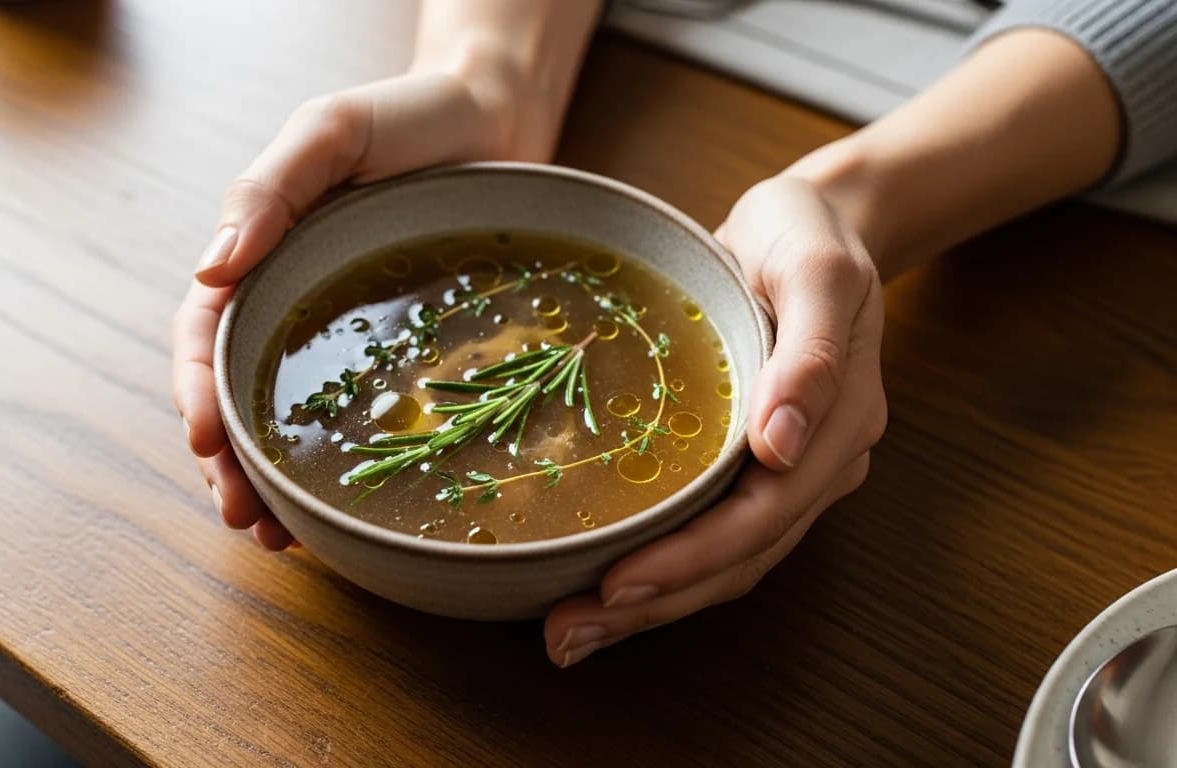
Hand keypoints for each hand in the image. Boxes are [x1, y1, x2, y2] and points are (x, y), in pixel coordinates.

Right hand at [172, 69, 546, 548]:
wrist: (498, 119)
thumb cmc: (411, 117)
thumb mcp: (332, 131)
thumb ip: (270, 189)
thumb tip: (211, 267)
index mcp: (262, 254)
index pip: (209, 333)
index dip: (200, 391)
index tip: (204, 441)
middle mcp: (292, 300)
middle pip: (238, 393)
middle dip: (229, 461)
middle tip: (244, 518)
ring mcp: (343, 334)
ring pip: (289, 419)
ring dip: (272, 481)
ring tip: (278, 536)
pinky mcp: (397, 353)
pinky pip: (362, 416)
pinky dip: (342, 466)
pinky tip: (341, 509)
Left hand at [544, 176, 887, 665]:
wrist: (811, 224)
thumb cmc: (809, 238)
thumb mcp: (819, 271)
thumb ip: (810, 356)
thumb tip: (782, 446)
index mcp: (840, 426)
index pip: (762, 516)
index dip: (691, 559)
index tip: (616, 585)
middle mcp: (818, 463)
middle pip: (739, 558)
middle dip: (656, 603)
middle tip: (568, 636)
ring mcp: (790, 470)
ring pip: (725, 562)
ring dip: (652, 605)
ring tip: (571, 634)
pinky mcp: (752, 464)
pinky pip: (711, 532)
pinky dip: (661, 568)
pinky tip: (603, 588)